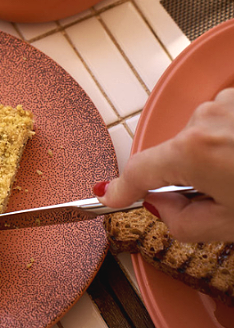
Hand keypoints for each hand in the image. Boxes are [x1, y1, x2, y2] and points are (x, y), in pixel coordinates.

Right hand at [99, 88, 233, 241]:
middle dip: (188, 176)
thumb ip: (183, 221)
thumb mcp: (230, 226)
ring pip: (198, 137)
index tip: (106, 196)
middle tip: (224, 199)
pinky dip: (228, 139)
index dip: (121, 188)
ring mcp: (223, 101)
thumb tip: (160, 204)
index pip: (140, 170)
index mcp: (194, 151)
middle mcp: (204, 117)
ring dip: (213, 156)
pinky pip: (218, 122)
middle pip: (174, 154)